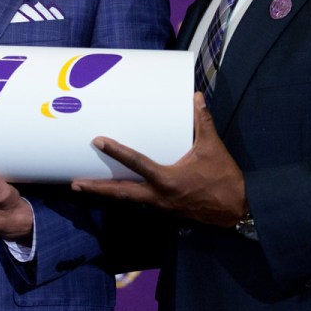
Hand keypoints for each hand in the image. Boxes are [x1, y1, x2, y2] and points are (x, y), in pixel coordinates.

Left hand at [72, 92, 246, 226]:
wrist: (236, 212)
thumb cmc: (224, 181)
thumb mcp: (213, 149)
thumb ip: (202, 122)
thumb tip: (196, 97)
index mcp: (167, 180)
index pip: (136, 163)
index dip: (116, 151)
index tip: (97, 141)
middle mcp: (157, 196)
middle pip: (119, 193)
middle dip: (96, 188)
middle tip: (74, 183)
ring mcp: (159, 206)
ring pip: (126, 200)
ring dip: (106, 194)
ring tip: (85, 187)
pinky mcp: (164, 211)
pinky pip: (138, 203)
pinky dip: (124, 197)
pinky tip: (115, 192)